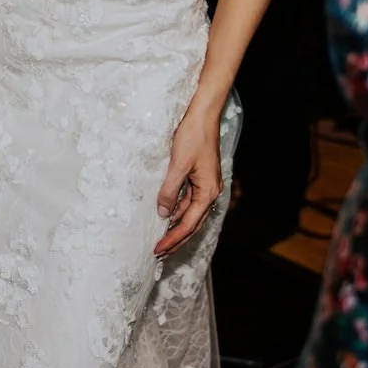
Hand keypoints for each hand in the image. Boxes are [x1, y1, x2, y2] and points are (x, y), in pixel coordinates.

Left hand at [154, 101, 224, 258]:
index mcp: (208, 193)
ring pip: (189, 212)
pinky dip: (177, 210)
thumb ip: (170, 190)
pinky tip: (166, 213)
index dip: (173, 239)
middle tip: (158, 252)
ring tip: (160, 238)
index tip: (158, 249)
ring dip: (175, 226)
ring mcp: (205, 185)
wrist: (201, 115)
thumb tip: (164, 213)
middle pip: (191, 223)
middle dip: (175, 239)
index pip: (188, 224)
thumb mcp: (178, 165)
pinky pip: (187, 200)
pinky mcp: (198, 177)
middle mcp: (209, 192)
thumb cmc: (192, 137)